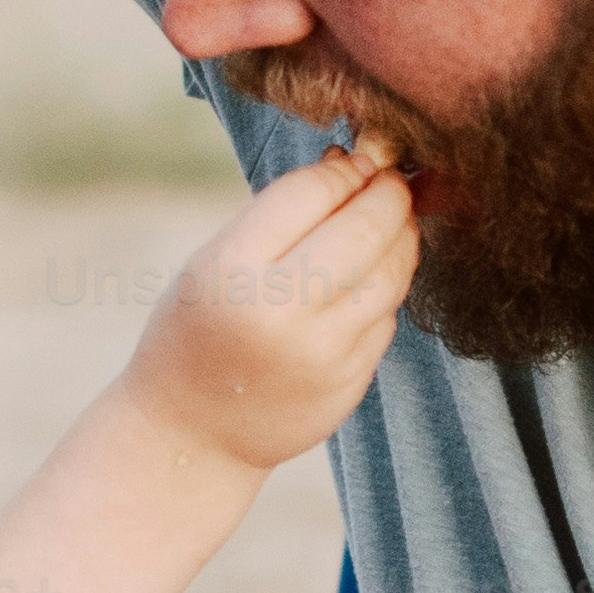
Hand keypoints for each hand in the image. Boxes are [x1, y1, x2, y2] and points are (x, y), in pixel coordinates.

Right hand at [122, 147, 418, 473]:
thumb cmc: (199, 328)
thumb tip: (354, 163)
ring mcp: (322, 354)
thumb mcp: (212, 261)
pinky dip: (387, 288)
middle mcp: (280, 312)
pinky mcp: (349, 384)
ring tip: (390, 222)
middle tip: (389, 182)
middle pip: (366, 228)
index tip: (354, 160)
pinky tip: (371, 277)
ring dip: (402, 236)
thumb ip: (279, 215)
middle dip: (388, 194)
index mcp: (232, 270)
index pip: (311, 193)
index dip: (343, 169)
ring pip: (392, 273)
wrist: (192, 431)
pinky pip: (388, 318)